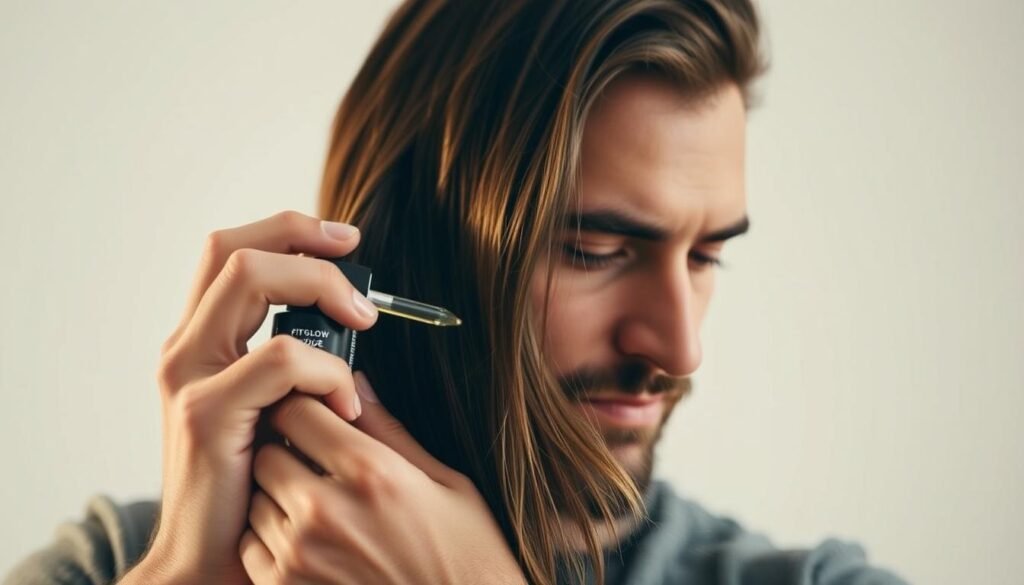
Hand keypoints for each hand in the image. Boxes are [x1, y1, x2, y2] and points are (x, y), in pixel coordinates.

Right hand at [136, 211, 378, 583]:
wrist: (213, 559)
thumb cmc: (255, 486)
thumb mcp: (274, 410)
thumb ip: (292, 365)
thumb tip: (349, 319)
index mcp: (203, 344)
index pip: (231, 253)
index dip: (287, 230)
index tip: (344, 239)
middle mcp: (187, 350)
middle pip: (232, 249)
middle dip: (300, 237)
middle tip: (354, 254)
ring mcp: (189, 377)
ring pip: (251, 278)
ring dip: (322, 288)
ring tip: (364, 322)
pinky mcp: (207, 413)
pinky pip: (280, 359)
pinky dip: (327, 371)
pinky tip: (348, 404)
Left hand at [239, 372, 526, 584]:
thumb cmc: (464, 558)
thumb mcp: (447, 483)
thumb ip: (391, 431)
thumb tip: (358, 385)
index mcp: (371, 473)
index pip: (298, 410)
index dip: (305, 408)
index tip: (317, 417)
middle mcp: (327, 511)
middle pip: (267, 451)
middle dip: (287, 450)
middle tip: (315, 464)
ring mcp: (301, 555)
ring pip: (256, 497)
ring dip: (277, 495)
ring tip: (317, 508)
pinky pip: (250, 545)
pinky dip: (271, 539)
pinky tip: (310, 543)